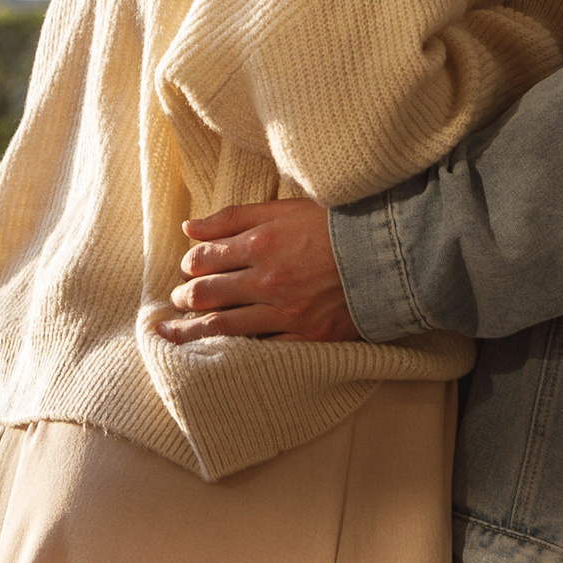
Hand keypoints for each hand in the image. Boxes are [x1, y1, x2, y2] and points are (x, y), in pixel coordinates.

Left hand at [156, 197, 359, 343]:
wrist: (390, 257)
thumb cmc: (338, 227)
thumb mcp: (285, 209)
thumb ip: (234, 218)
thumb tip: (190, 227)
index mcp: (261, 243)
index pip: (205, 259)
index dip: (190, 264)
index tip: (188, 268)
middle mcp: (267, 280)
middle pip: (207, 294)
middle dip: (184, 298)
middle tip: (176, 300)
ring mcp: (285, 312)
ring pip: (223, 326)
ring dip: (191, 330)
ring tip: (172, 333)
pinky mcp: (305, 337)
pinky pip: (260, 348)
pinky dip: (234, 350)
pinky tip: (216, 353)